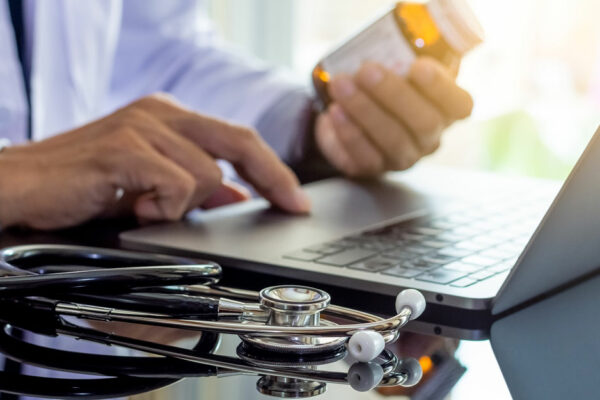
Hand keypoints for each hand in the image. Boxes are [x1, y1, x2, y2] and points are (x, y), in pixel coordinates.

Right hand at [0, 94, 310, 229]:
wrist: (20, 186)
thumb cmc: (83, 186)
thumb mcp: (149, 186)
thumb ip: (192, 189)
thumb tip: (235, 199)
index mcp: (170, 117)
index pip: (238, 138)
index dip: (273, 169)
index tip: (295, 198)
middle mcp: (161, 113)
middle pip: (241, 142)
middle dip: (273, 178)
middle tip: (291, 205)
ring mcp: (144, 127)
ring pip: (208, 176)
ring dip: (185, 206)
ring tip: (146, 209)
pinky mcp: (125, 148)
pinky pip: (176, 185)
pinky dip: (162, 209)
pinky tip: (134, 209)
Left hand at [315, 57, 472, 177]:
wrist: (352, 114)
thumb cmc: (384, 85)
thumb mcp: (399, 68)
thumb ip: (402, 60)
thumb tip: (388, 45)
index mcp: (446, 109)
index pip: (459, 105)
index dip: (440, 88)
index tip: (418, 66)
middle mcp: (430, 137)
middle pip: (424, 123)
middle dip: (393, 94)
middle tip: (367, 70)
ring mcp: (405, 157)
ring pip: (393, 140)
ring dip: (365, 110)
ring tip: (341, 85)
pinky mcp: (375, 168)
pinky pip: (365, 156)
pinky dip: (349, 133)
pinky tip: (335, 111)